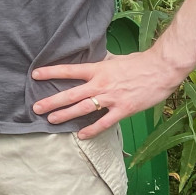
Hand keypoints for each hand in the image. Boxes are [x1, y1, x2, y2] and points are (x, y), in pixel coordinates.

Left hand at [31, 49, 185, 138]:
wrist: (161, 70)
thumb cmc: (139, 62)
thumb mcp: (114, 59)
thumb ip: (100, 62)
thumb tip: (91, 60)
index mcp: (97, 69)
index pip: (69, 70)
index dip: (50, 72)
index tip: (34, 75)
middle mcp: (100, 84)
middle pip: (71, 94)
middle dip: (52, 101)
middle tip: (36, 108)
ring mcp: (111, 98)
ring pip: (83, 109)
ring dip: (65, 115)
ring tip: (51, 119)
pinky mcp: (123, 110)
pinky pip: (104, 122)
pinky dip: (92, 130)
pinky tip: (81, 135)